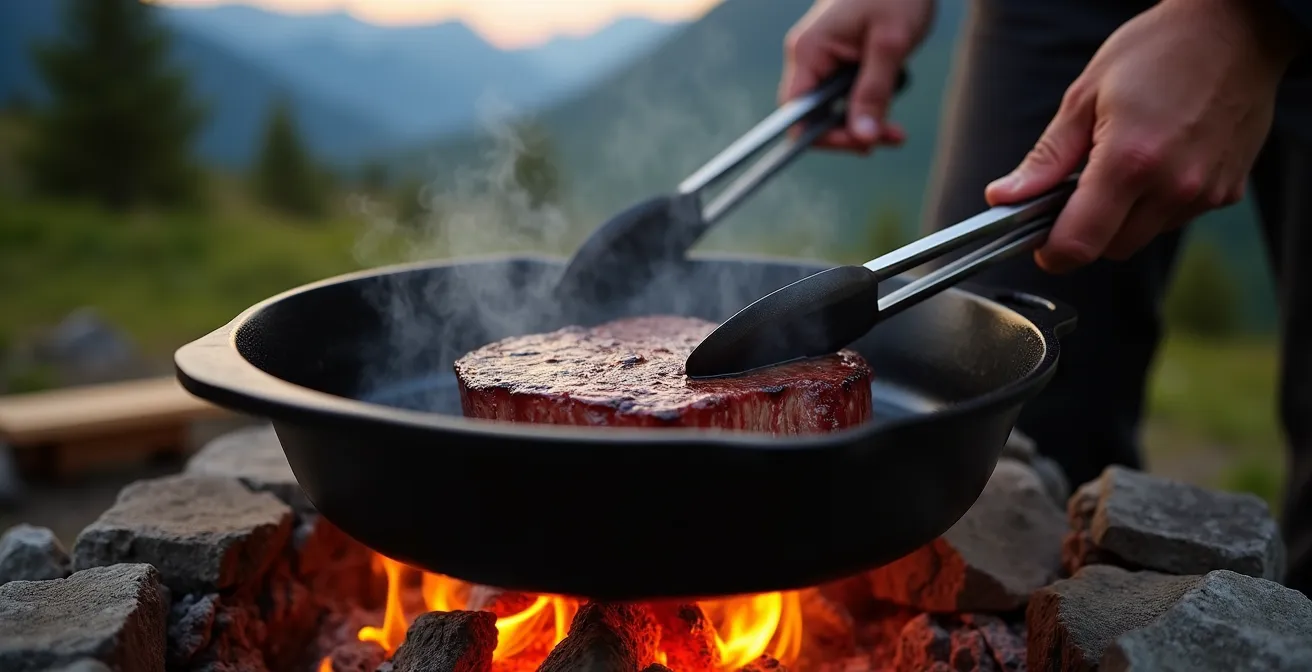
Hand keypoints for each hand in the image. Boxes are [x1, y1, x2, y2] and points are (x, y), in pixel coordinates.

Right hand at [779, 0, 934, 152]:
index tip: (861, 144)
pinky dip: (868, 104)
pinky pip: (845, 94)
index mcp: (809, 51)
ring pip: (833, 109)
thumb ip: (874, 92)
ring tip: (896, 128)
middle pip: (814, 116)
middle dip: (851, 133)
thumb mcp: (891, 44)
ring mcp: (822, 59)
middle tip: (890, 136)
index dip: (822, 137)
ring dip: (864, 121)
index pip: (796, 113)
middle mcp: (808, 57)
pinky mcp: (838, 59)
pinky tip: (890, 99)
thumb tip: (863, 138)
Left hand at [985, 0, 1299, 273]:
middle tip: (1079, 187)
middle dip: (1087, 230)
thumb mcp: (1085, 95)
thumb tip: (1004, 198)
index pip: (1080, 244)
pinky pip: (1177, 217)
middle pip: (1112, 249)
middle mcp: (1174, 186)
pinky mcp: (1227, 192)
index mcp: (1130, 162)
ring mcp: (1205, 193)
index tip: (1039, 240)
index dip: (1052, 251)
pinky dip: (1159, 202)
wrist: (1238, 28)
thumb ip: (1046, 158)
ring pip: (1145, 235)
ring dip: (1124, 216)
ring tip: (1125, 161)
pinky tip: (1161, 159)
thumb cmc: (1159, 49)